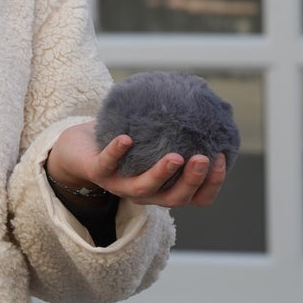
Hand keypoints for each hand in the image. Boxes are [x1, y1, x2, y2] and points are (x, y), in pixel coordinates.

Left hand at [45, 120, 227, 208]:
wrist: (82, 146)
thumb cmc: (127, 141)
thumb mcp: (156, 137)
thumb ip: (178, 130)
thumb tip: (210, 103)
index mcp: (164, 188)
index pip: (196, 198)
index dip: (211, 184)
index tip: (221, 159)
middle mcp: (145, 193)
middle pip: (174, 198)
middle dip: (192, 181)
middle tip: (203, 158)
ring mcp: (120, 185)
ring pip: (142, 189)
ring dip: (161, 173)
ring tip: (175, 156)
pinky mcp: (97, 173)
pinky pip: (107, 165)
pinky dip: (116, 152)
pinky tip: (125, 139)